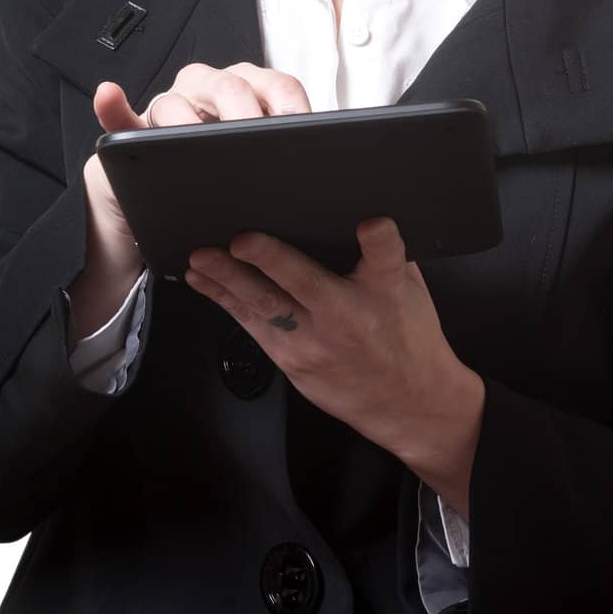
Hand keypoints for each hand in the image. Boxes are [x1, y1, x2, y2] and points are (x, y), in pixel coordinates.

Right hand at [85, 62, 312, 265]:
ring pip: (177, 102)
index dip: (294, 109)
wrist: (176, 207)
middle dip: (246, 116)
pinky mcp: (133, 133)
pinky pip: (118, 115)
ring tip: (197, 142)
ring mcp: (170, 106)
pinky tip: (109, 95)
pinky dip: (112, 105)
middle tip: (258, 148)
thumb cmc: (229, 179)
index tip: (308, 137)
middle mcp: (209, 88)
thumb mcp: (267, 169)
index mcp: (250, 89)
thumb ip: (292, 157)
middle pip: (231, 88)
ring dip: (186, 120)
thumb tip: (338, 160)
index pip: (277, 87)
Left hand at [185, 217, 472, 460]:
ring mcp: (315, 343)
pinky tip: (203, 280)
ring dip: (229, 280)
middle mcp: (349, 317)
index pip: (386, 258)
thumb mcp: (410, 288)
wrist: (408, 404)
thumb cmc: (408, 334)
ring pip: (266, 308)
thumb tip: (352, 209)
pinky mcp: (292, 361)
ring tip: (202, 258)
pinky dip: (224, 300)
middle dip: (271, 260)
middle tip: (241, 239)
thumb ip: (382, 255)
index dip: (381, 239)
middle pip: (307, 285)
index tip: (372, 224)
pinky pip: (253, 326)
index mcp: (388, 291)